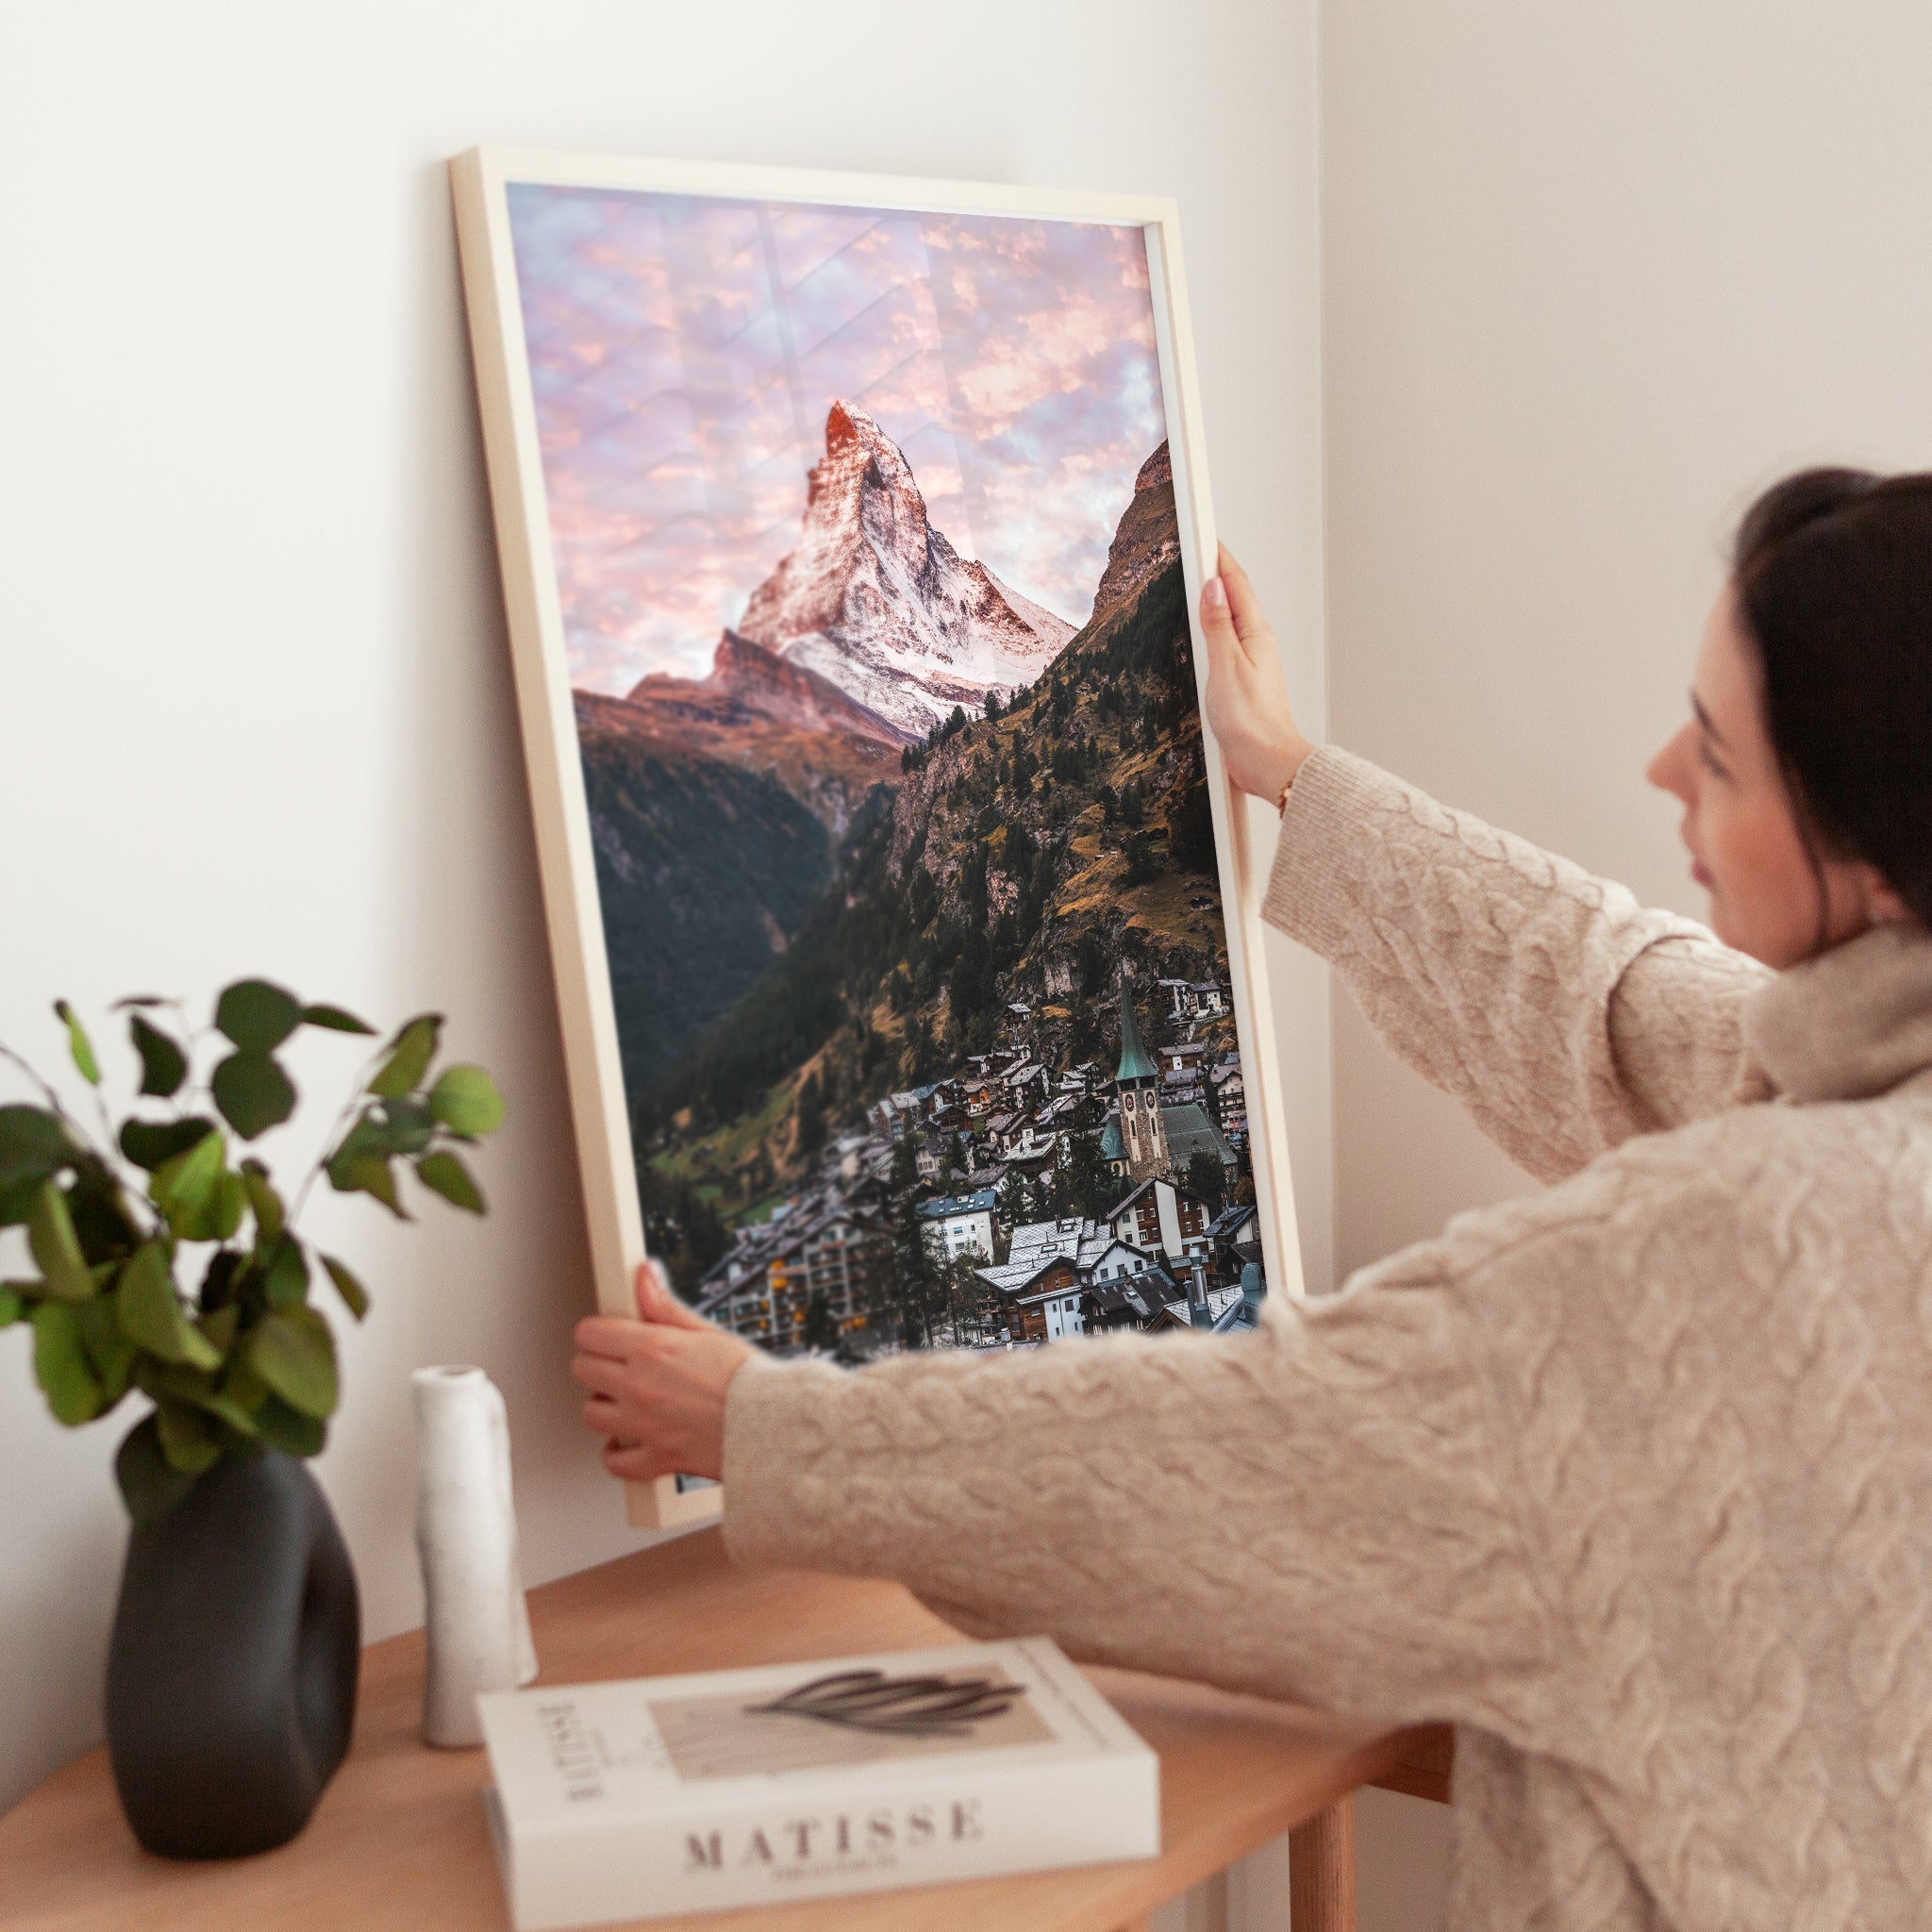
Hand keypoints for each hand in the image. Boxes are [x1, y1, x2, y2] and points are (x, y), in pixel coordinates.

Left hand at [571, 1261, 753, 1483]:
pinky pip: (614, 1462)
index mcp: (652, 1349)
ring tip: (625, 1400)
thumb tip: (645, 1276)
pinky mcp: (655, 1457)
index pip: (590, 1333)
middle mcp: (639, 1386)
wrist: (772, 1424)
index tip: (607, 1335)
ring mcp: (643, 1424)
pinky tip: (627, 1441)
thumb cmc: (747, 1379)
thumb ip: (665, 1306)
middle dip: (596, 1363)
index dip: (597, 1331)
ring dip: (604, 1406)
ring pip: (591, 1414)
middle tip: (617, 1364)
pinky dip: (617, 1454)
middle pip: (582, 1370)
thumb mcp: (705, 1332)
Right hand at [1199, 543, 1313, 801]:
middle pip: (1234, 597)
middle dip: (1215, 571)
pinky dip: (1213, 627)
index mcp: (1255, 634)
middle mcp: (1256, 643)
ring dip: (1214, 599)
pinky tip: (1203, 632)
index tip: (1204, 534)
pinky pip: (1226, 642)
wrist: (1268, 763)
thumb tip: (1212, 587)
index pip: (1235, 583)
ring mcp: (1251, 661)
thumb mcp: (1226, 667)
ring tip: (1197, 580)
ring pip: (1231, 619)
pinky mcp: (1243, 681)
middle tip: (1197, 548)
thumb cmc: (1251, 722)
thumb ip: (1217, 626)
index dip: (1219, 557)